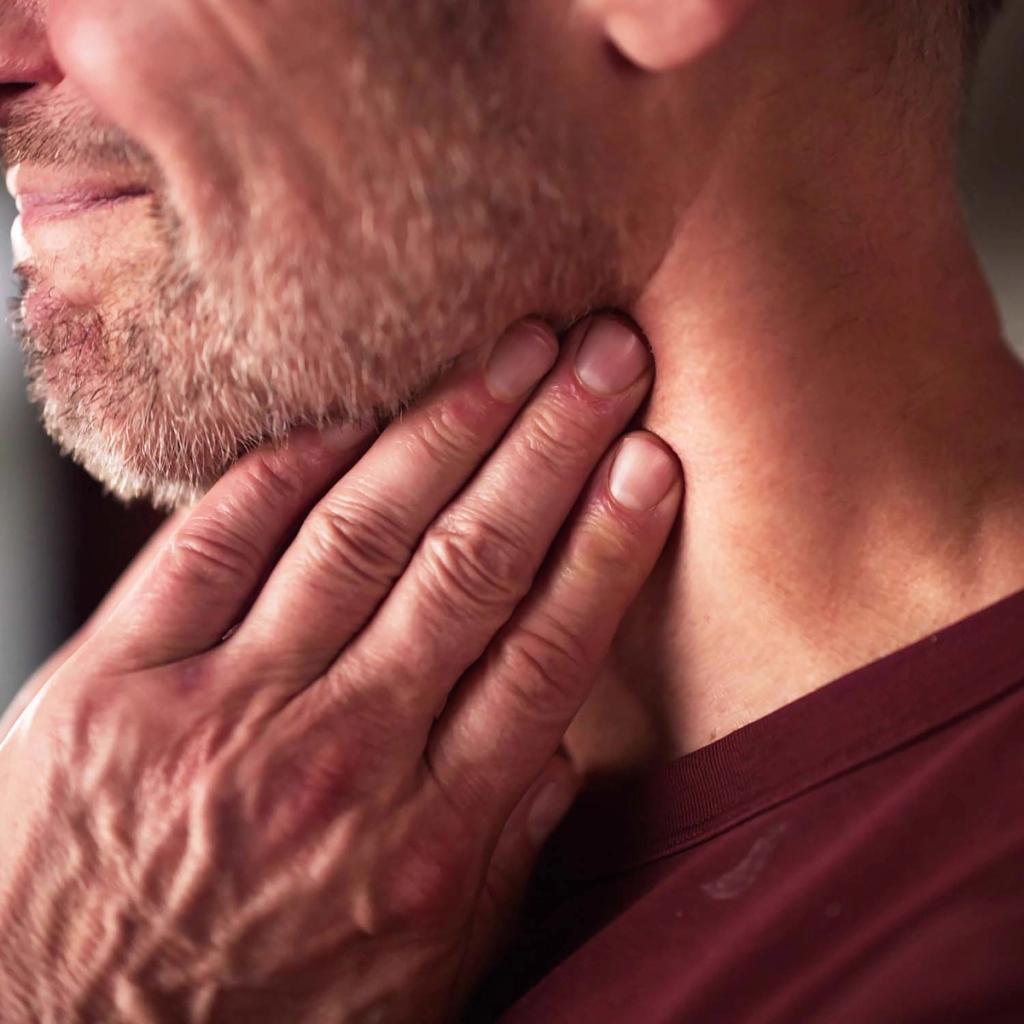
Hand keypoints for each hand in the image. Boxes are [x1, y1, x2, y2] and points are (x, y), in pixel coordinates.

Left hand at [0, 315, 681, 1022]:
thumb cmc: (254, 1015)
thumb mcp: (417, 978)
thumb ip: (498, 855)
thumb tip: (562, 744)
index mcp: (423, 840)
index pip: (545, 657)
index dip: (604, 546)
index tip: (647, 462)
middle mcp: (334, 758)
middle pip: (471, 566)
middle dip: (550, 446)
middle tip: (603, 357)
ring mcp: (220, 710)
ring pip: (360, 530)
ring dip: (448, 427)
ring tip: (512, 351)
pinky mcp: (116, 680)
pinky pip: (216, 536)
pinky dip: (290, 463)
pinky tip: (354, 411)